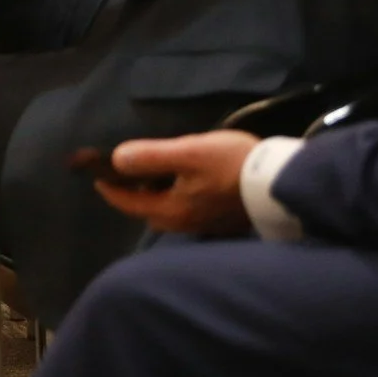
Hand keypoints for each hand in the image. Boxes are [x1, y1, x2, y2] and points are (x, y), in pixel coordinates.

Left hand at [91, 131, 258, 235]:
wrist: (279, 182)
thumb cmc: (231, 164)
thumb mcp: (188, 152)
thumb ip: (151, 156)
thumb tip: (117, 159)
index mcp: (172, 209)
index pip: (130, 203)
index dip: (111, 189)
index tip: (98, 177)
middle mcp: (185, 223)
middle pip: (148, 210)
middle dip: (133, 194)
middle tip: (128, 172)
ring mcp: (205, 224)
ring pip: (169, 211)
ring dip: (156, 196)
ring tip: (156, 173)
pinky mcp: (222, 220)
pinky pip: (188, 210)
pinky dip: (177, 198)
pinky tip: (186, 182)